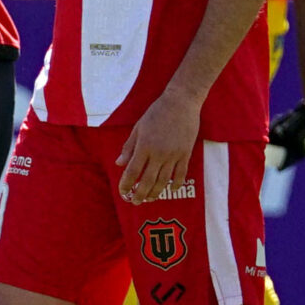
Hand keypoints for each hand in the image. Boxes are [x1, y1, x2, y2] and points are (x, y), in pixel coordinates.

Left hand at [117, 87, 202, 203]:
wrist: (181, 102)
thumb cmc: (156, 113)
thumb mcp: (138, 128)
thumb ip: (129, 147)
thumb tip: (119, 164)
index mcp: (144, 146)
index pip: (132, 171)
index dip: (126, 184)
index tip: (123, 192)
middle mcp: (158, 153)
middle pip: (147, 181)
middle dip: (140, 194)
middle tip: (135, 202)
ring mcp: (173, 155)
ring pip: (163, 181)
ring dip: (155, 193)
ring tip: (149, 199)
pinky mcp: (185, 154)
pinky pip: (180, 174)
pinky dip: (175, 184)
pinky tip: (170, 190)